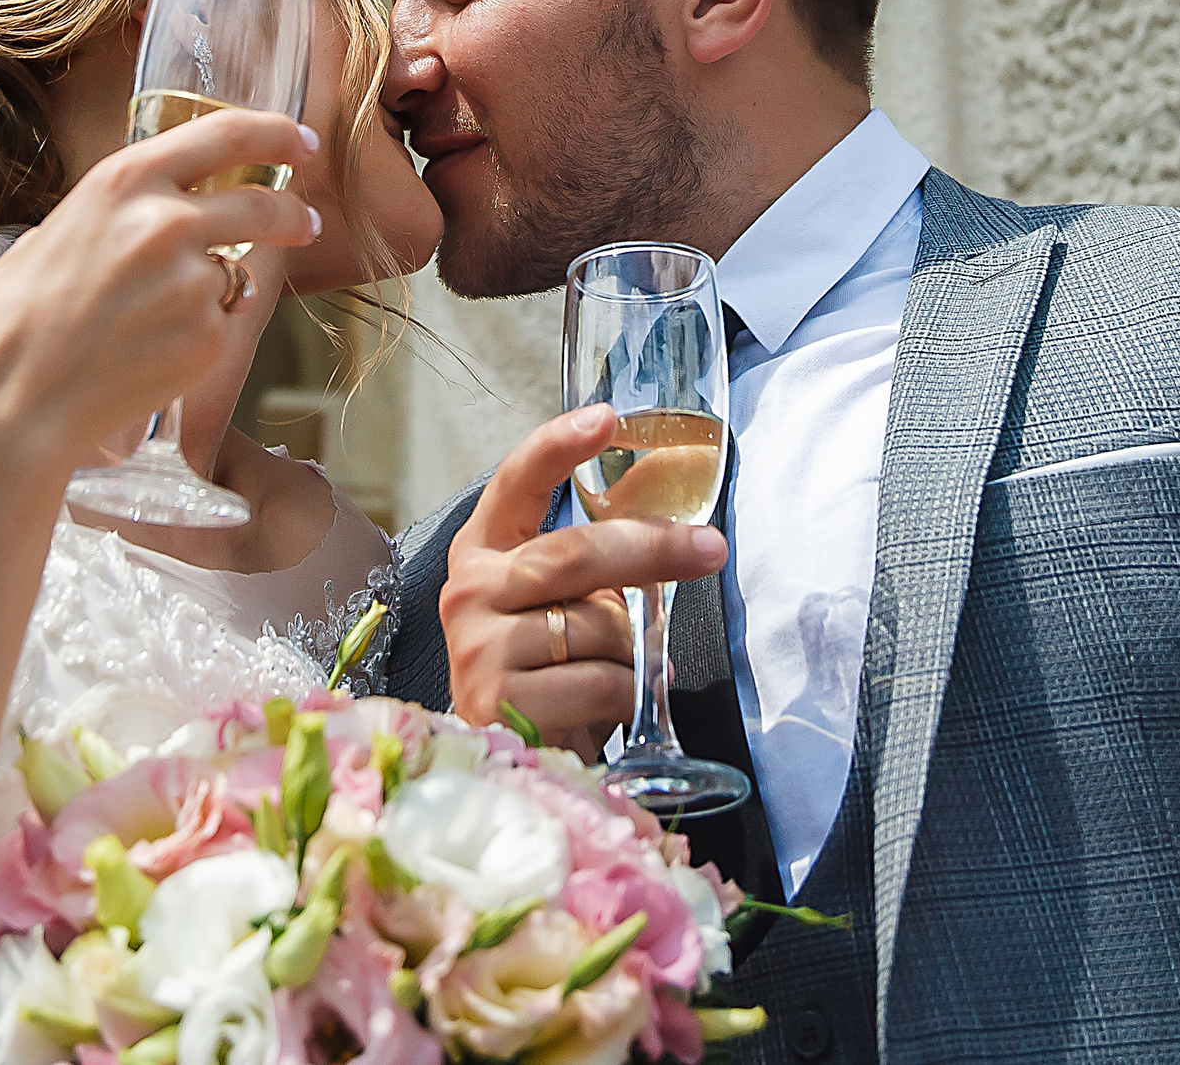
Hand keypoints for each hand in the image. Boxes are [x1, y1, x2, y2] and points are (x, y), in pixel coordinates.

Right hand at [0, 108, 320, 477]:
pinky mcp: (209, 338)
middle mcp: (169, 221)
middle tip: (306, 222)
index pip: (226, 133)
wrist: (14, 403)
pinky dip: (200, 336)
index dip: (275, 133)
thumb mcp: (52, 233)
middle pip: (263, 203)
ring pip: (237, 272)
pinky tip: (153, 355)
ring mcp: (195, 281)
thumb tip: (134, 216)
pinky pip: (222, 325)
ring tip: (167, 319)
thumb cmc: (13, 324)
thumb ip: (109, 216)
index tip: (300, 140)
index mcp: (125, 181)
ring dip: (220, 289)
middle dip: (293, 213)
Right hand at [440, 405, 726, 760]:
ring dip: (631, 651)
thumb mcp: (567, 605)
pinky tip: (609, 705)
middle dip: (652, 548)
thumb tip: (675, 519)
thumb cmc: (550, 673)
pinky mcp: (498, 701)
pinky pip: (601, 680)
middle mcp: (469, 591)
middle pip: (575, 553)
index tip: (605, 418)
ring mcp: (478, 646)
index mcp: (483, 552)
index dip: (557, 447)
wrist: (517, 761)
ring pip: (597, 625)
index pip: (515, 484)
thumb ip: (599, 563)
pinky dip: (627, 693)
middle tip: (709, 548)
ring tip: (616, 671)